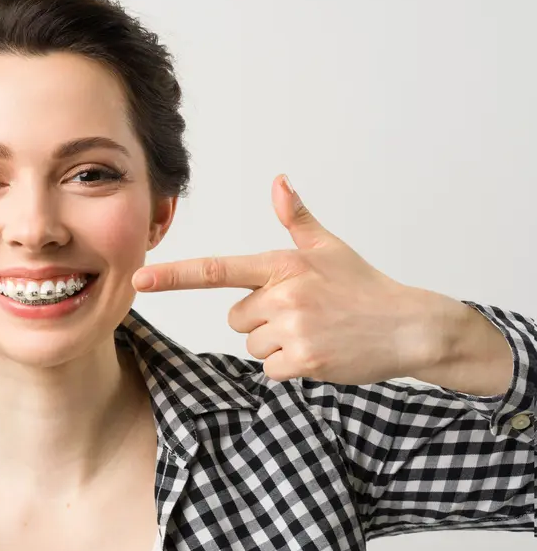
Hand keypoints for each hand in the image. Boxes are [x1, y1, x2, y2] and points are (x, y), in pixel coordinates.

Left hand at [132, 174, 432, 384]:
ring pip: (253, 344)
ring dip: (277, 344)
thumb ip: (297, 218)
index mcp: (282, 264)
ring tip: (315, 332)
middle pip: (236, 318)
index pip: (216, 270)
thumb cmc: (364, 286)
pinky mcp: (304, 360)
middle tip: (303, 315)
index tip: (139, 280)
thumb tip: (279, 181)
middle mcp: (283, 294)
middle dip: (262, 320)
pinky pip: (270, 368)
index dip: (174, 276)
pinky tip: (320, 352)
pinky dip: (291, 367)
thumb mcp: (329, 247)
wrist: (411, 326)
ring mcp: (294, 328)